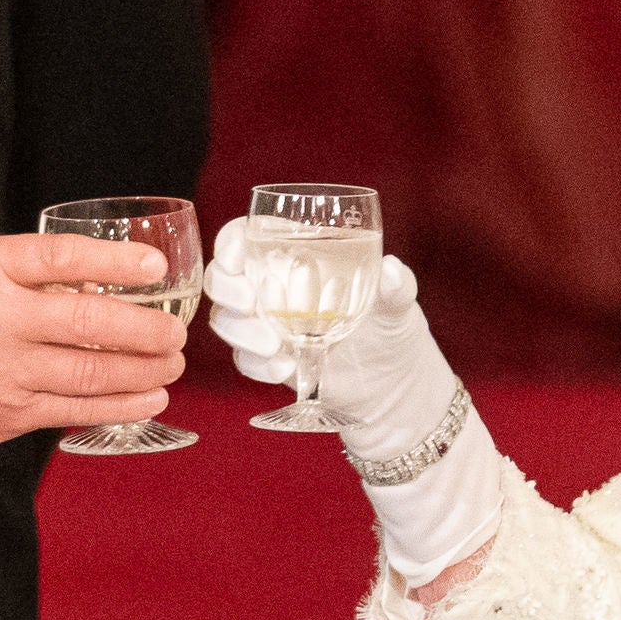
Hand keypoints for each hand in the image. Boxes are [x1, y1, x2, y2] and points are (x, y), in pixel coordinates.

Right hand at [0, 233, 188, 448]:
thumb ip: (38, 268)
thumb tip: (110, 272)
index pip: (61, 258)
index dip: (115, 262)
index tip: (154, 268)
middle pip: (87, 324)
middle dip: (146, 330)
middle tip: (174, 331)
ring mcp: (5, 374)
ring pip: (91, 374)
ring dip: (144, 370)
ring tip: (171, 362)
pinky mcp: (10, 415)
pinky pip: (76, 411)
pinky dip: (121, 404)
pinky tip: (148, 396)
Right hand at [205, 214, 445, 447]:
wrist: (388, 384)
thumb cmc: (390, 328)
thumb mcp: (397, 305)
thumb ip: (396, 287)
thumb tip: (392, 270)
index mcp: (297, 254)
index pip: (248, 235)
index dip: (232, 242)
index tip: (236, 258)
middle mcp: (273, 283)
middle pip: (223, 276)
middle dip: (227, 289)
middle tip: (249, 304)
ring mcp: (265, 322)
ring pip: (226, 318)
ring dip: (241, 332)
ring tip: (274, 347)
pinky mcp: (266, 357)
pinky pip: (243, 358)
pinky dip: (257, 364)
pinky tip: (284, 369)